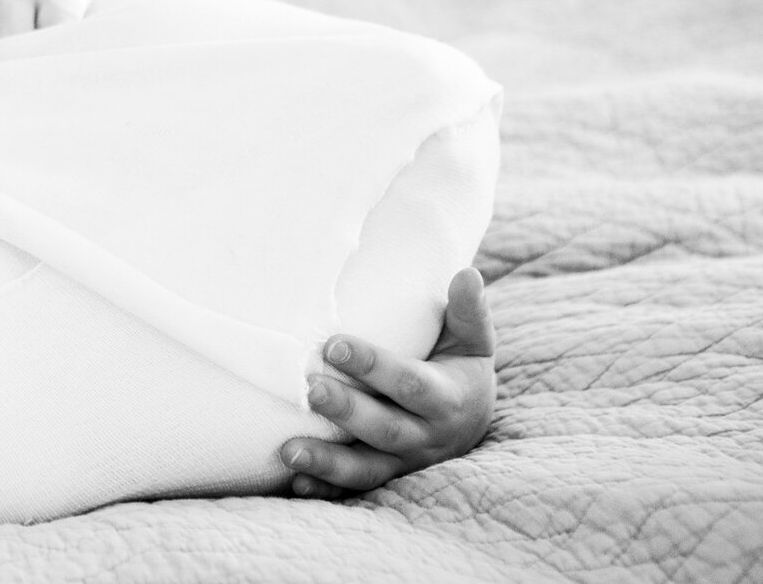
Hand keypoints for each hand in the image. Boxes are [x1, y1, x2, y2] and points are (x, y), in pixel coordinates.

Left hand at [280, 266, 496, 497]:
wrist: (472, 421)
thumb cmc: (462, 369)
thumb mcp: (474, 342)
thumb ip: (469, 311)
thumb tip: (467, 273)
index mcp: (448, 399)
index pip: (410, 384)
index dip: (374, 366)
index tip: (335, 344)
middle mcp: (427, 437)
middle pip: (386, 428)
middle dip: (348, 411)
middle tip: (310, 389)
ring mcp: (406, 463)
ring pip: (368, 468)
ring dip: (328, 462)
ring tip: (288, 449)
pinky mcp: (387, 477)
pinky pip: (357, 489)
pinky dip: (327, 488)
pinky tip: (297, 482)